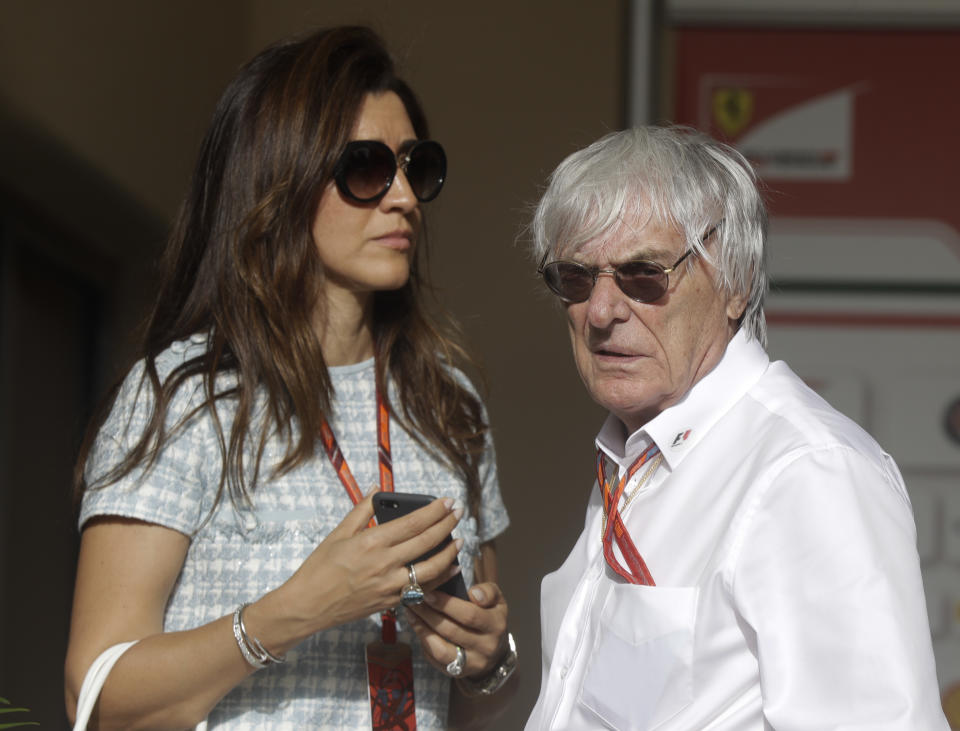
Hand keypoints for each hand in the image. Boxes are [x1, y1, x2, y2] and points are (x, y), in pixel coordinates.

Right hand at [259, 491, 462, 646]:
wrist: (307, 606)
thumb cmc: (319, 569)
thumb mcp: (338, 533)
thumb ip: (361, 510)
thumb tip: (377, 487)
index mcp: (372, 542)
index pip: (413, 523)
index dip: (434, 511)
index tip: (448, 501)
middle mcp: (385, 564)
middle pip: (426, 542)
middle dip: (447, 525)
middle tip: (459, 513)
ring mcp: (390, 586)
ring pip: (431, 569)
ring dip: (449, 554)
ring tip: (459, 541)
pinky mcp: (391, 602)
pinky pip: (422, 589)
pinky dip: (439, 578)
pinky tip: (449, 568)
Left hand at [405, 581, 508, 677]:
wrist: (496, 651)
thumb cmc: (490, 617)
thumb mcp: (497, 601)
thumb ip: (488, 592)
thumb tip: (473, 592)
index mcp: (496, 625)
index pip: (469, 615)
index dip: (446, 604)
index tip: (428, 593)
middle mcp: (486, 647)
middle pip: (451, 631)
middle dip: (428, 614)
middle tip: (413, 600)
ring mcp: (472, 663)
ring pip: (441, 650)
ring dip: (422, 630)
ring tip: (411, 614)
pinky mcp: (458, 673)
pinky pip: (436, 660)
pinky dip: (424, 644)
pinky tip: (417, 628)